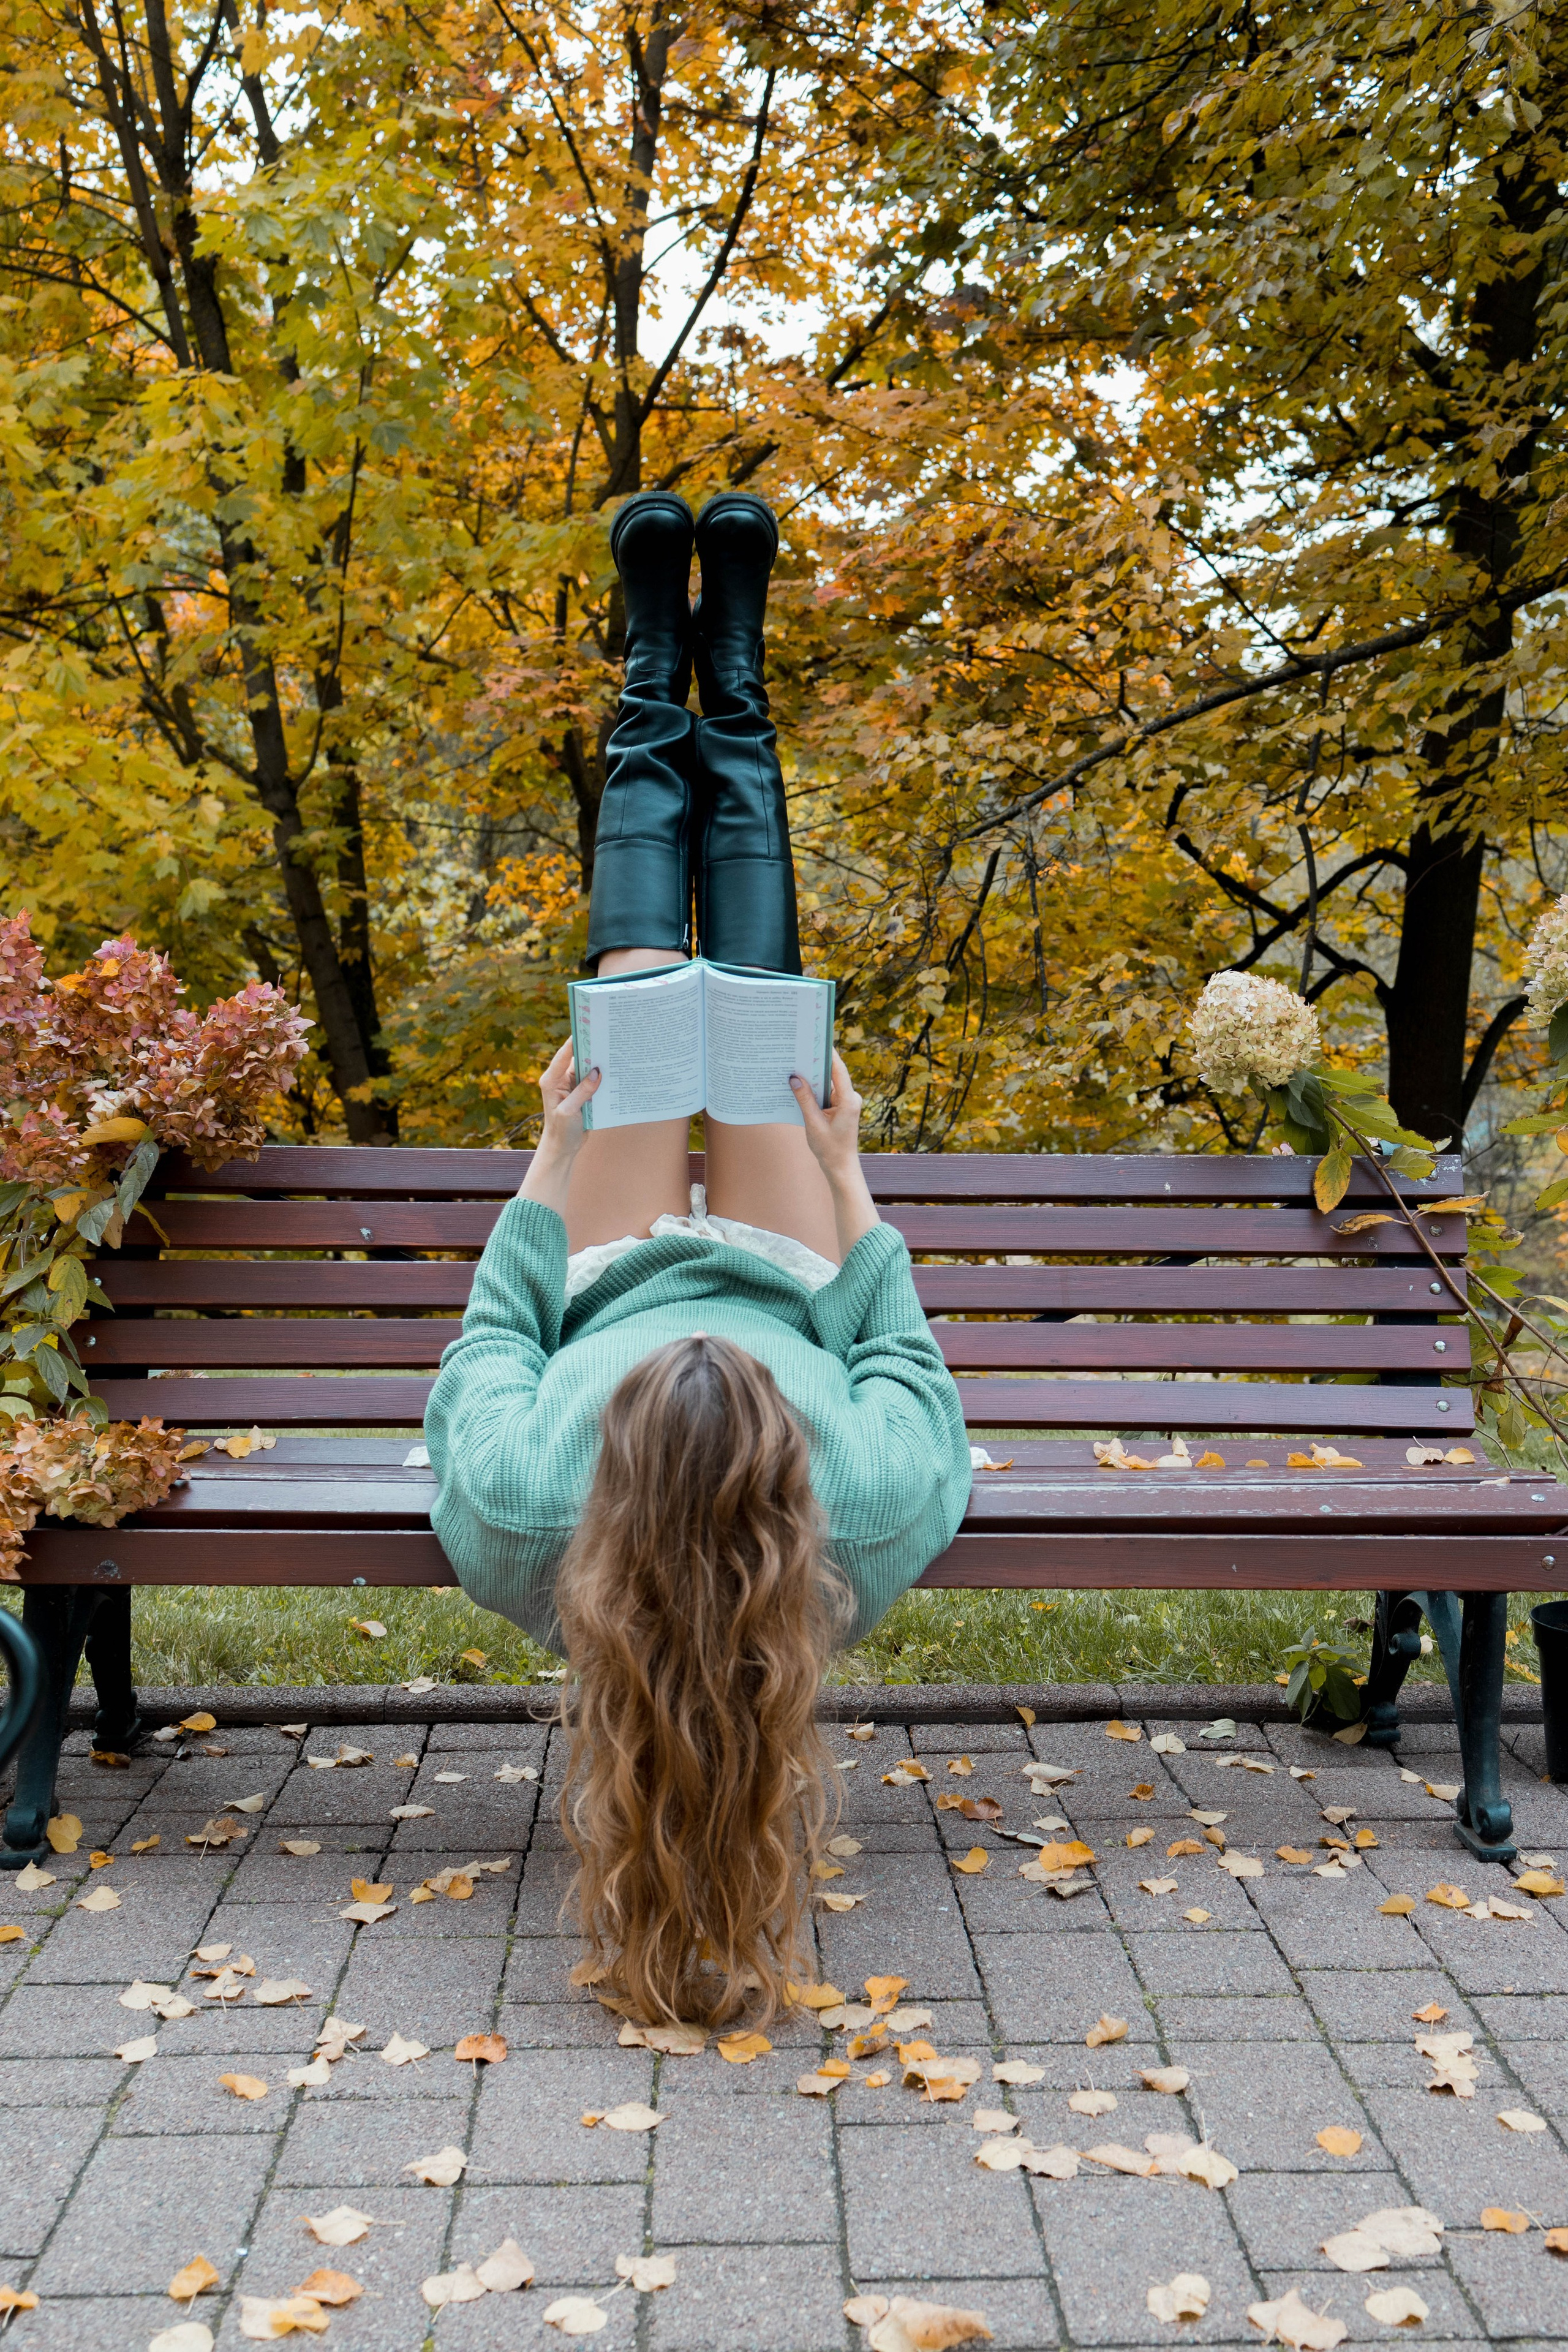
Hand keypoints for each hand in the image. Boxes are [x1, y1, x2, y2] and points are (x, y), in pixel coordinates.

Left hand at [519, 1040, 599, 1209]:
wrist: (564, 1148)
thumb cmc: (561, 1131)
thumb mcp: (570, 1112)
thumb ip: (582, 1092)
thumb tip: (597, 1073)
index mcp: (551, 1080)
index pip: (564, 1055)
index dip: (575, 1040)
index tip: (588, 1027)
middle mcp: (561, 1079)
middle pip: (578, 1058)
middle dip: (592, 1049)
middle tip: (608, 1037)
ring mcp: (573, 1085)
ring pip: (589, 1068)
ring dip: (601, 1063)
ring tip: (616, 1052)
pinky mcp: (583, 1093)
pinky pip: (594, 1081)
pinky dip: (604, 1077)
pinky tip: (617, 1072)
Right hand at [790, 1050, 862, 1183]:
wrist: (839, 1166)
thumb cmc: (829, 1148)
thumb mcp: (813, 1123)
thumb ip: (804, 1100)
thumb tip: (794, 1079)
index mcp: (848, 1100)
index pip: (838, 1070)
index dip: (828, 1053)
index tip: (817, 1039)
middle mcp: (850, 1098)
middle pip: (832, 1074)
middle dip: (816, 1063)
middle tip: (799, 1051)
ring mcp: (845, 1102)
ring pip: (828, 1083)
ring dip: (813, 1077)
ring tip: (796, 1065)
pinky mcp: (840, 1107)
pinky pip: (826, 1092)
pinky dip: (814, 1089)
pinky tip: (800, 1085)